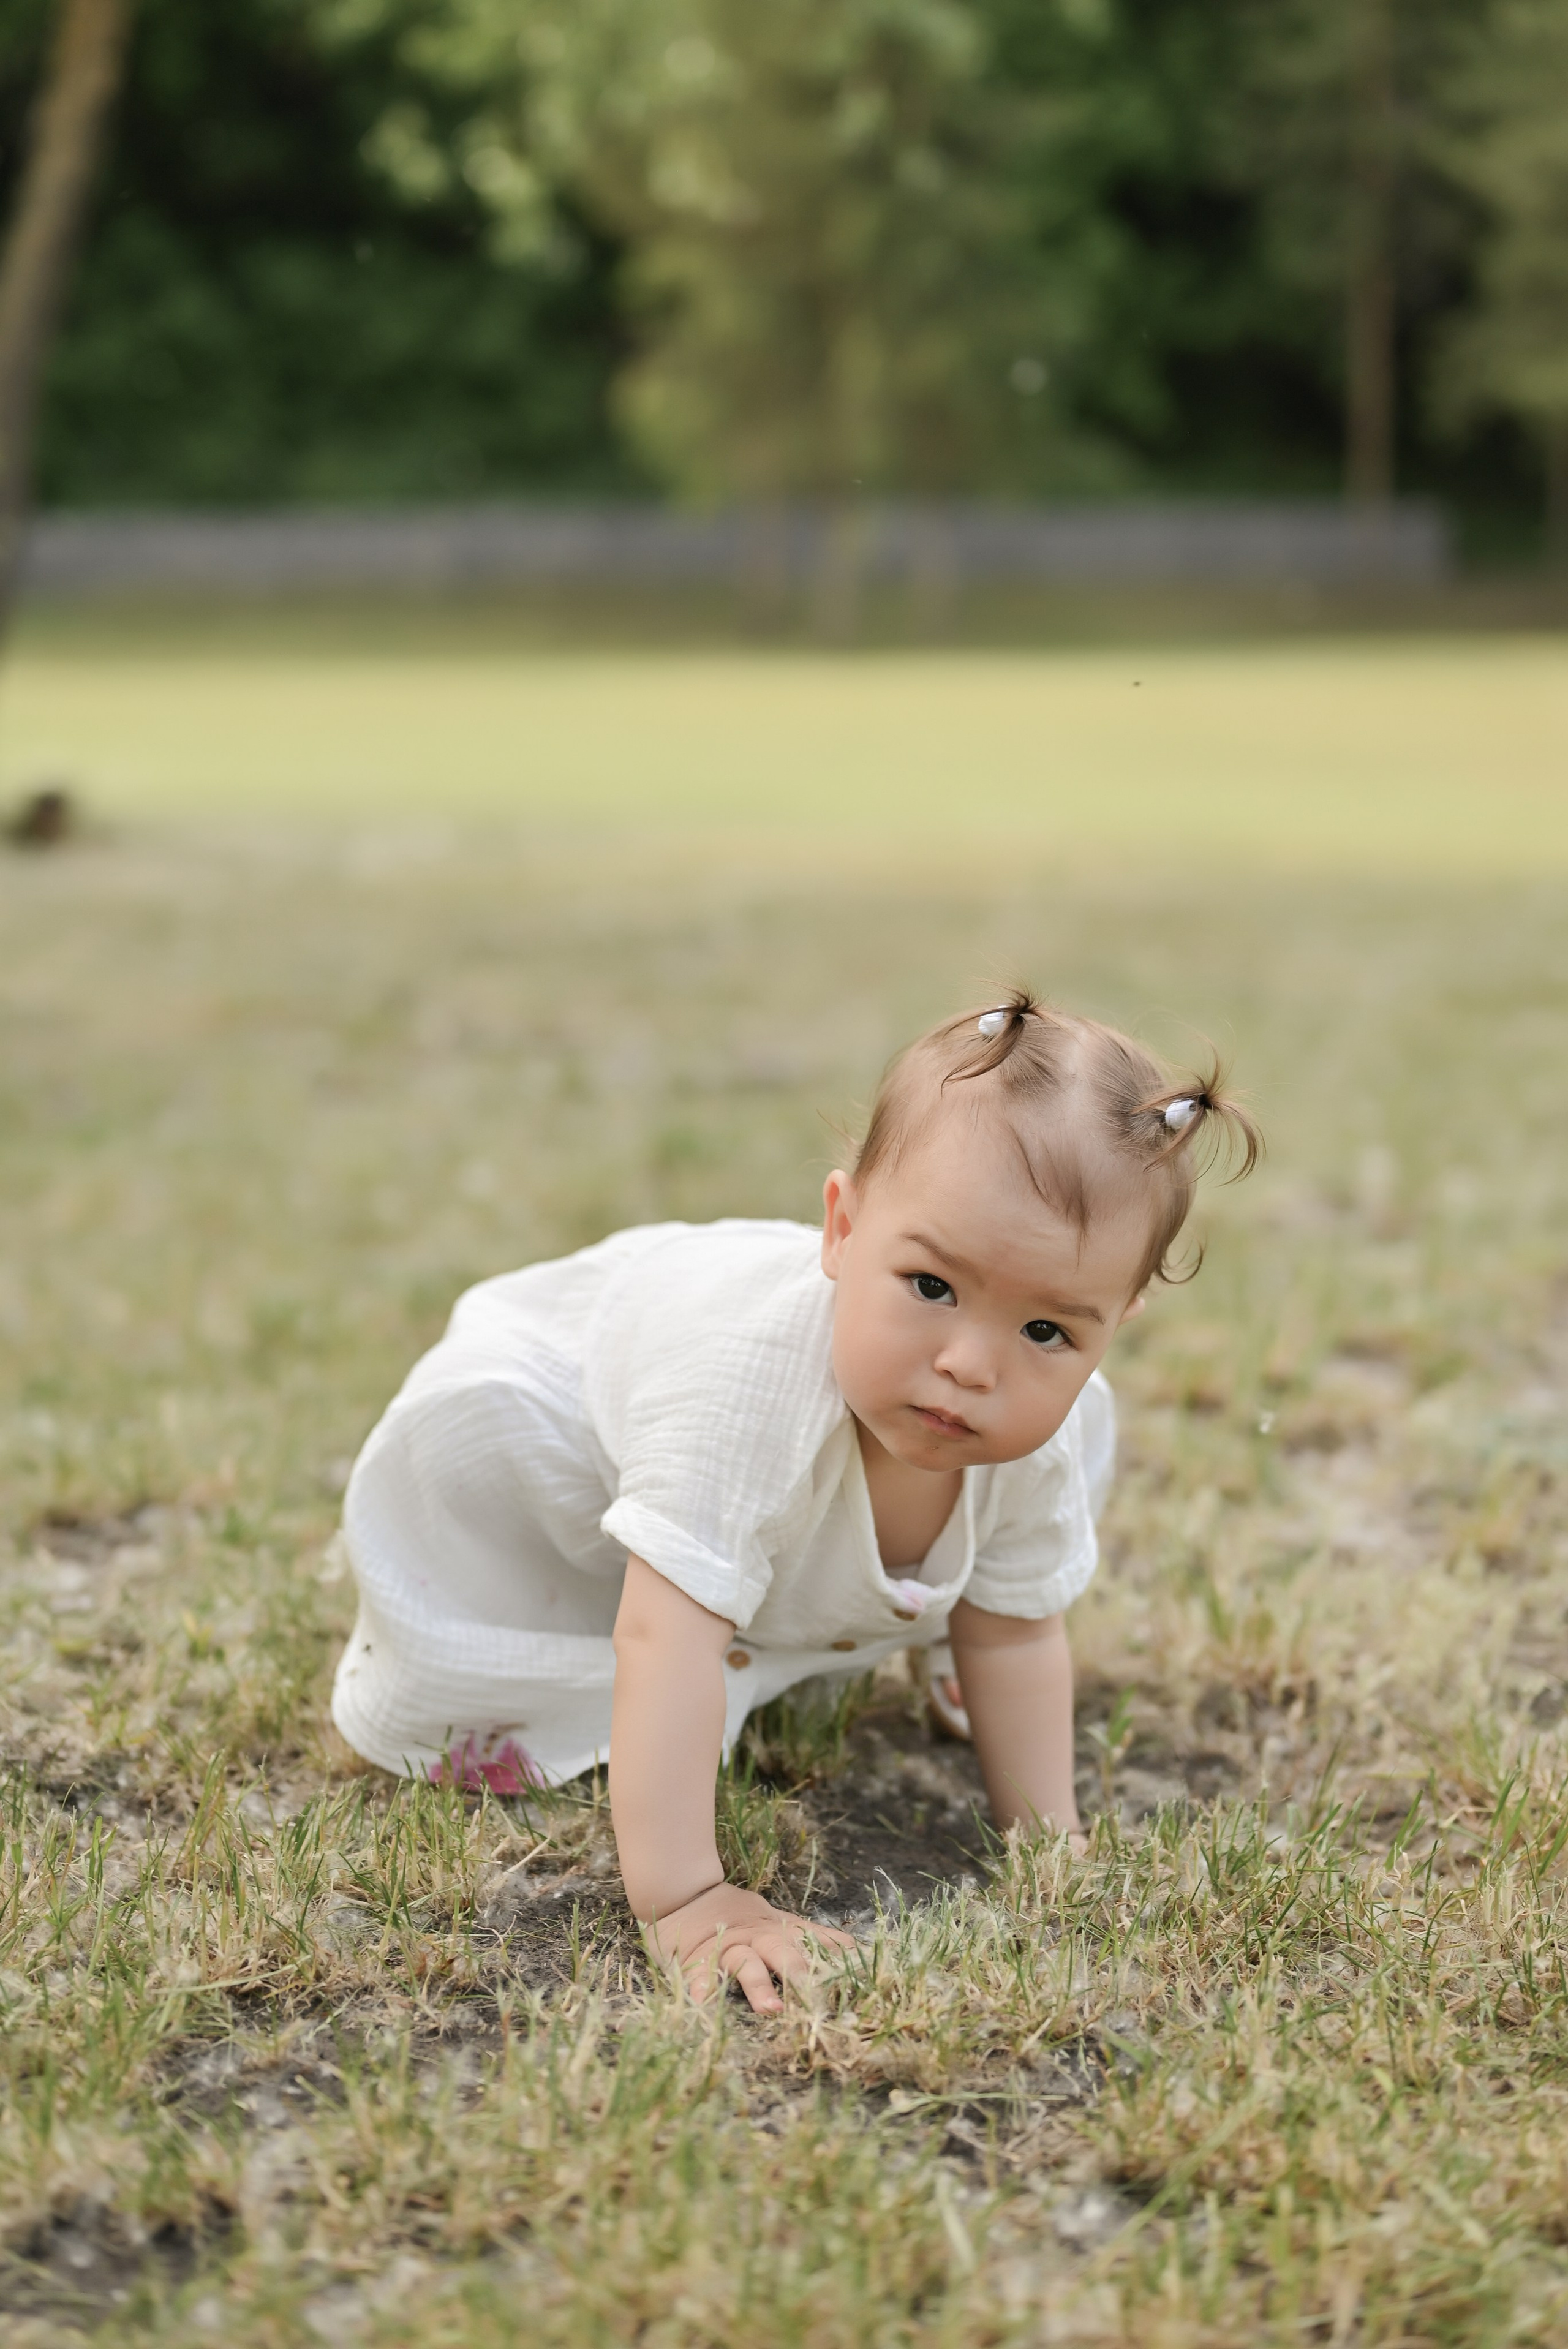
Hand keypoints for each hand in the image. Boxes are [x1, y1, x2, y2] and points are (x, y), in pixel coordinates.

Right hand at [643, 1881, 856, 2014]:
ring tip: (771, 2009)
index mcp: (781, 1930)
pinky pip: (700, 1974)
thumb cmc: (737, 1915)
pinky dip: (702, 1987)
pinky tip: (704, 2004)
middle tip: (817, 1995)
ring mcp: (728, 1948)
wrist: (684, 1893)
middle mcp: (758, 1938)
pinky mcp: (697, 1959)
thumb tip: (855, 1950)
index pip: (815, 1941)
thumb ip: (810, 1936)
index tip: (862, 1978)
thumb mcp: (777, 1921)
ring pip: (746, 1964)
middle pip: (783, 1952)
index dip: (838, 1959)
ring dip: (760, 1986)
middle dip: (801, 1972)